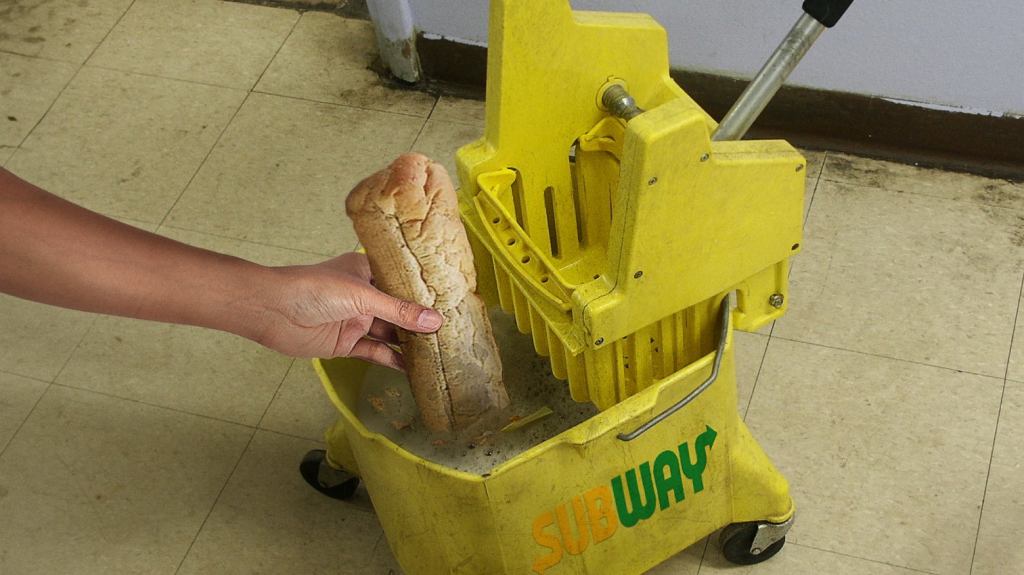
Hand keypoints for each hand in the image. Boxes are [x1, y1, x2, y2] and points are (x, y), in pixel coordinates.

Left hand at [254, 252, 442, 368]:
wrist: (271, 311)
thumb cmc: (314, 289)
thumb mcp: (362, 296)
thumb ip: (398, 311)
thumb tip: (436, 321)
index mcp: (367, 271)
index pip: (403, 281)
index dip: (426, 293)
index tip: (454, 303)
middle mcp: (364, 295)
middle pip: (399, 310)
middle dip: (421, 321)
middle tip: (453, 333)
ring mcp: (355, 320)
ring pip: (389, 333)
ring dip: (410, 343)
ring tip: (440, 352)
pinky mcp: (346, 343)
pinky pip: (374, 352)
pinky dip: (391, 359)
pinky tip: (412, 368)